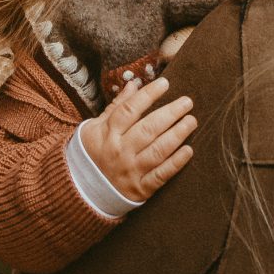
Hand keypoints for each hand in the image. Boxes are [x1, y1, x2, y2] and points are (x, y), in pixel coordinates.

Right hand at [81, 73, 194, 203]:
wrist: (82, 189)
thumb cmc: (91, 153)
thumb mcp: (95, 127)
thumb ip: (116, 107)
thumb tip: (133, 84)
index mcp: (108, 134)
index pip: (130, 110)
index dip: (148, 95)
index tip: (165, 83)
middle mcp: (120, 151)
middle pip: (148, 129)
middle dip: (170, 113)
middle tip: (187, 102)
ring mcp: (131, 170)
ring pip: (158, 150)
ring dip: (177, 134)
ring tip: (191, 121)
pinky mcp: (140, 188)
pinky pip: (161, 175)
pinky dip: (176, 163)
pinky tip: (188, 150)